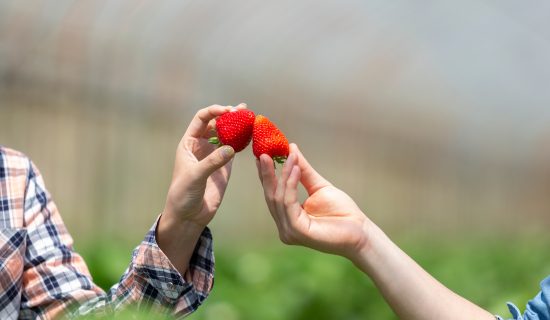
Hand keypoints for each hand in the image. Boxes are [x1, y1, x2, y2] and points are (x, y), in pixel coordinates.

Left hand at [157, 104, 244, 273]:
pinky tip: (252, 134)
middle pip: (216, 124)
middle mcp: (202, 146)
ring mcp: (214, 155)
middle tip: (243, 110)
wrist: (189, 215)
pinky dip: (243, 141)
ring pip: (227, 135)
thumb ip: (212, 162)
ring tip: (251, 116)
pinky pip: (235, 149)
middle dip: (229, 115)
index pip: (201, 120)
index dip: (214, 112)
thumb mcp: (195, 176)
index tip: (227, 111)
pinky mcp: (225, 166)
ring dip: (238, 125)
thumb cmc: (183, 194)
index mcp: (189, 143)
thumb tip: (230, 148)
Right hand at [256, 143, 370, 260]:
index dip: (266, 174)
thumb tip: (291, 148)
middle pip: (271, 196)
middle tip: (265, 153)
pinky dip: (290, 185)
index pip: (272, 194)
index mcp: (288, 217)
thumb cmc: (342, 212)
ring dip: (283, 175)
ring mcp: (289, 231)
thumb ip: (303, 170)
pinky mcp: (296, 231)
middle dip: (267, 173)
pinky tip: (296, 170)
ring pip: (279, 198)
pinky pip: (288, 203)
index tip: (262, 154)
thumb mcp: (318, 186)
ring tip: (290, 157)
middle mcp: (285, 226)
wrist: (360, 231)